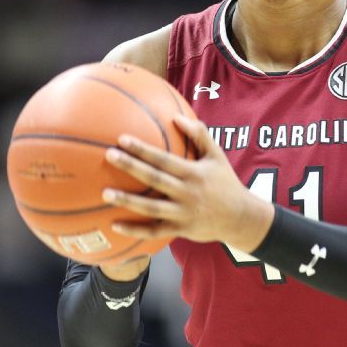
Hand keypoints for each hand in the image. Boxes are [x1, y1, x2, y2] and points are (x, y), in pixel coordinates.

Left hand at [102, 116, 273, 250]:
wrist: (240, 217)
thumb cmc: (225, 182)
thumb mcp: (217, 156)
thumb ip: (199, 134)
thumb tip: (177, 116)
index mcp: (193, 173)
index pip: (164, 159)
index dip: (143, 149)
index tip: (123, 139)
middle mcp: (187, 193)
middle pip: (155, 179)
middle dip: (131, 167)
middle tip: (109, 155)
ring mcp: (183, 213)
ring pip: (151, 207)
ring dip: (128, 201)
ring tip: (105, 193)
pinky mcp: (180, 230)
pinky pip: (154, 231)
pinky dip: (135, 230)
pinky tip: (114, 225)